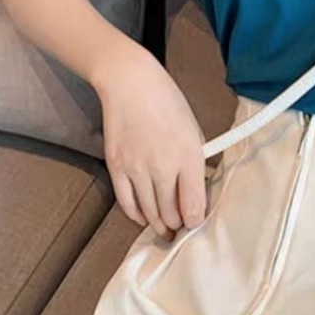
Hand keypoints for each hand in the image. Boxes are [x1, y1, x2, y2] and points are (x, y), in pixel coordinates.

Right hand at [93, 42, 207, 237]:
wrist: (131, 83)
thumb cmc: (168, 103)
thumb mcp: (194, 131)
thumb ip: (196, 163)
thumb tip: (197, 190)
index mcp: (189, 157)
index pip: (194, 206)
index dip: (195, 221)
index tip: (195, 222)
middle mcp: (163, 168)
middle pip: (171, 214)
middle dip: (178, 225)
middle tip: (180, 228)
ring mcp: (137, 169)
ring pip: (150, 213)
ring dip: (159, 225)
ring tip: (165, 230)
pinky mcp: (116, 167)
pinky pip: (126, 202)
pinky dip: (136, 215)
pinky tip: (143, 218)